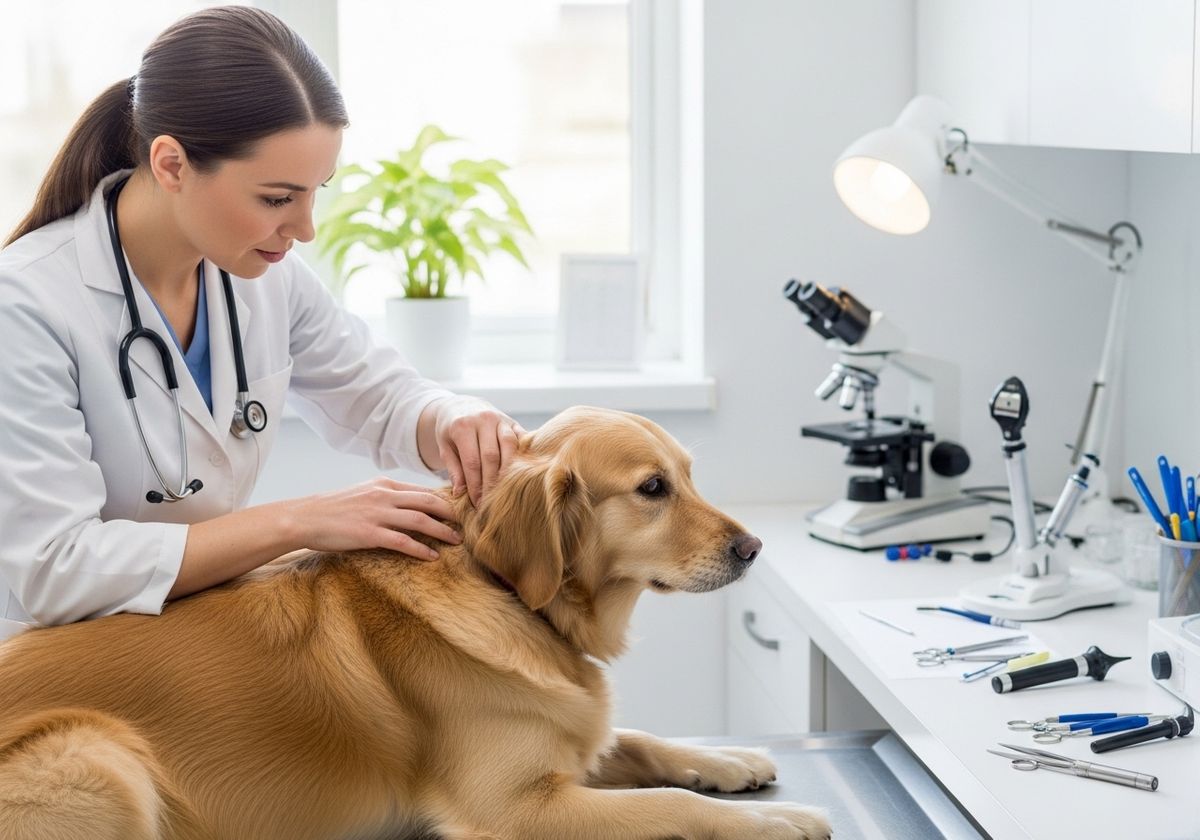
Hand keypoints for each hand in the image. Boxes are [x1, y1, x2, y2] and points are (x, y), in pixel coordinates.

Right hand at [289, 478, 461, 559]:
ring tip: (457, 540)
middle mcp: (384, 496)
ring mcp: (378, 514)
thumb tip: (406, 503)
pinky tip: (433, 556)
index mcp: (383, 484)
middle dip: (450, 513)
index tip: (457, 510)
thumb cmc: (333, 508)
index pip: (421, 490)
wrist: (304, 517)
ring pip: (420, 520)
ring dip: (442, 531)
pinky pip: (404, 542)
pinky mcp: (370, 534)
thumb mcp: (362, 493)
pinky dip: (422, 549)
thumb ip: (385, 496)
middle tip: (465, 524)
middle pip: (428, 501)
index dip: (443, 500)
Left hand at [432, 397, 525, 506]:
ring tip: (504, 491)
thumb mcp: (445, 447)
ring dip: (508, 471)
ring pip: (510, 447)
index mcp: (463, 426)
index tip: (477, 504)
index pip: (472, 462)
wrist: (462, 406)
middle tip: (490, 503)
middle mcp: (484, 419)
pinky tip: (520, 474)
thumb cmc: (451, 431)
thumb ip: (453, 469)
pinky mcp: (514, 422)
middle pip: (491, 457)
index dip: (475, 485)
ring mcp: (501, 419)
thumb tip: (460, 494)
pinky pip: (522, 440)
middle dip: (491, 483)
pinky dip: (522, 456)